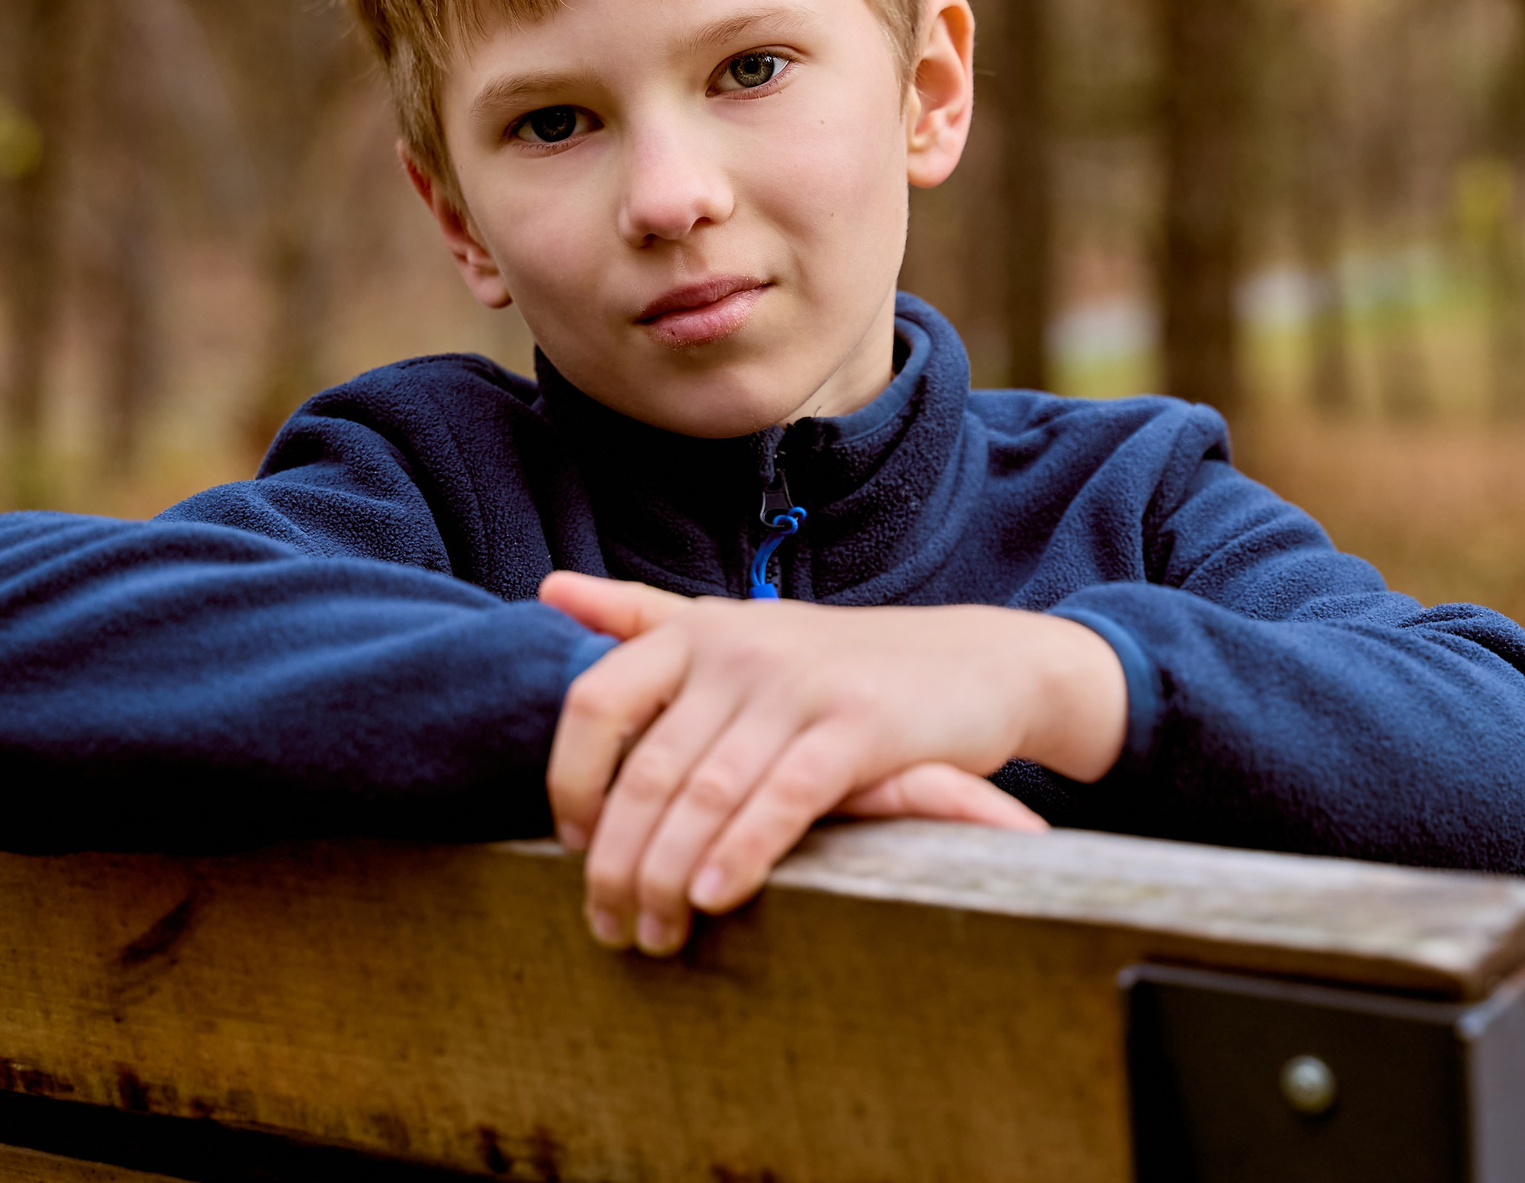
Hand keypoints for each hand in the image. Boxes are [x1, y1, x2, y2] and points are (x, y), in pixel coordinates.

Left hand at [540, 571, 1125, 955]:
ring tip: (654, 933)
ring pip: (705, 794)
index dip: (571, 781)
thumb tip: (549, 589)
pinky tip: (714, 899)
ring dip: (666, 876)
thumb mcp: (740, 629)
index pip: (596, 701)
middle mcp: (740, 650)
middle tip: (607, 922)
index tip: (572, 843)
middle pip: (646, 769)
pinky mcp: (858, 726)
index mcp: (698, 630)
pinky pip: (781, 801)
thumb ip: (643, 617)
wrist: (975, 663)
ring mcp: (799, 686)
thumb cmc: (839, 662)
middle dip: (617, 860)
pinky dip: (739, 855)